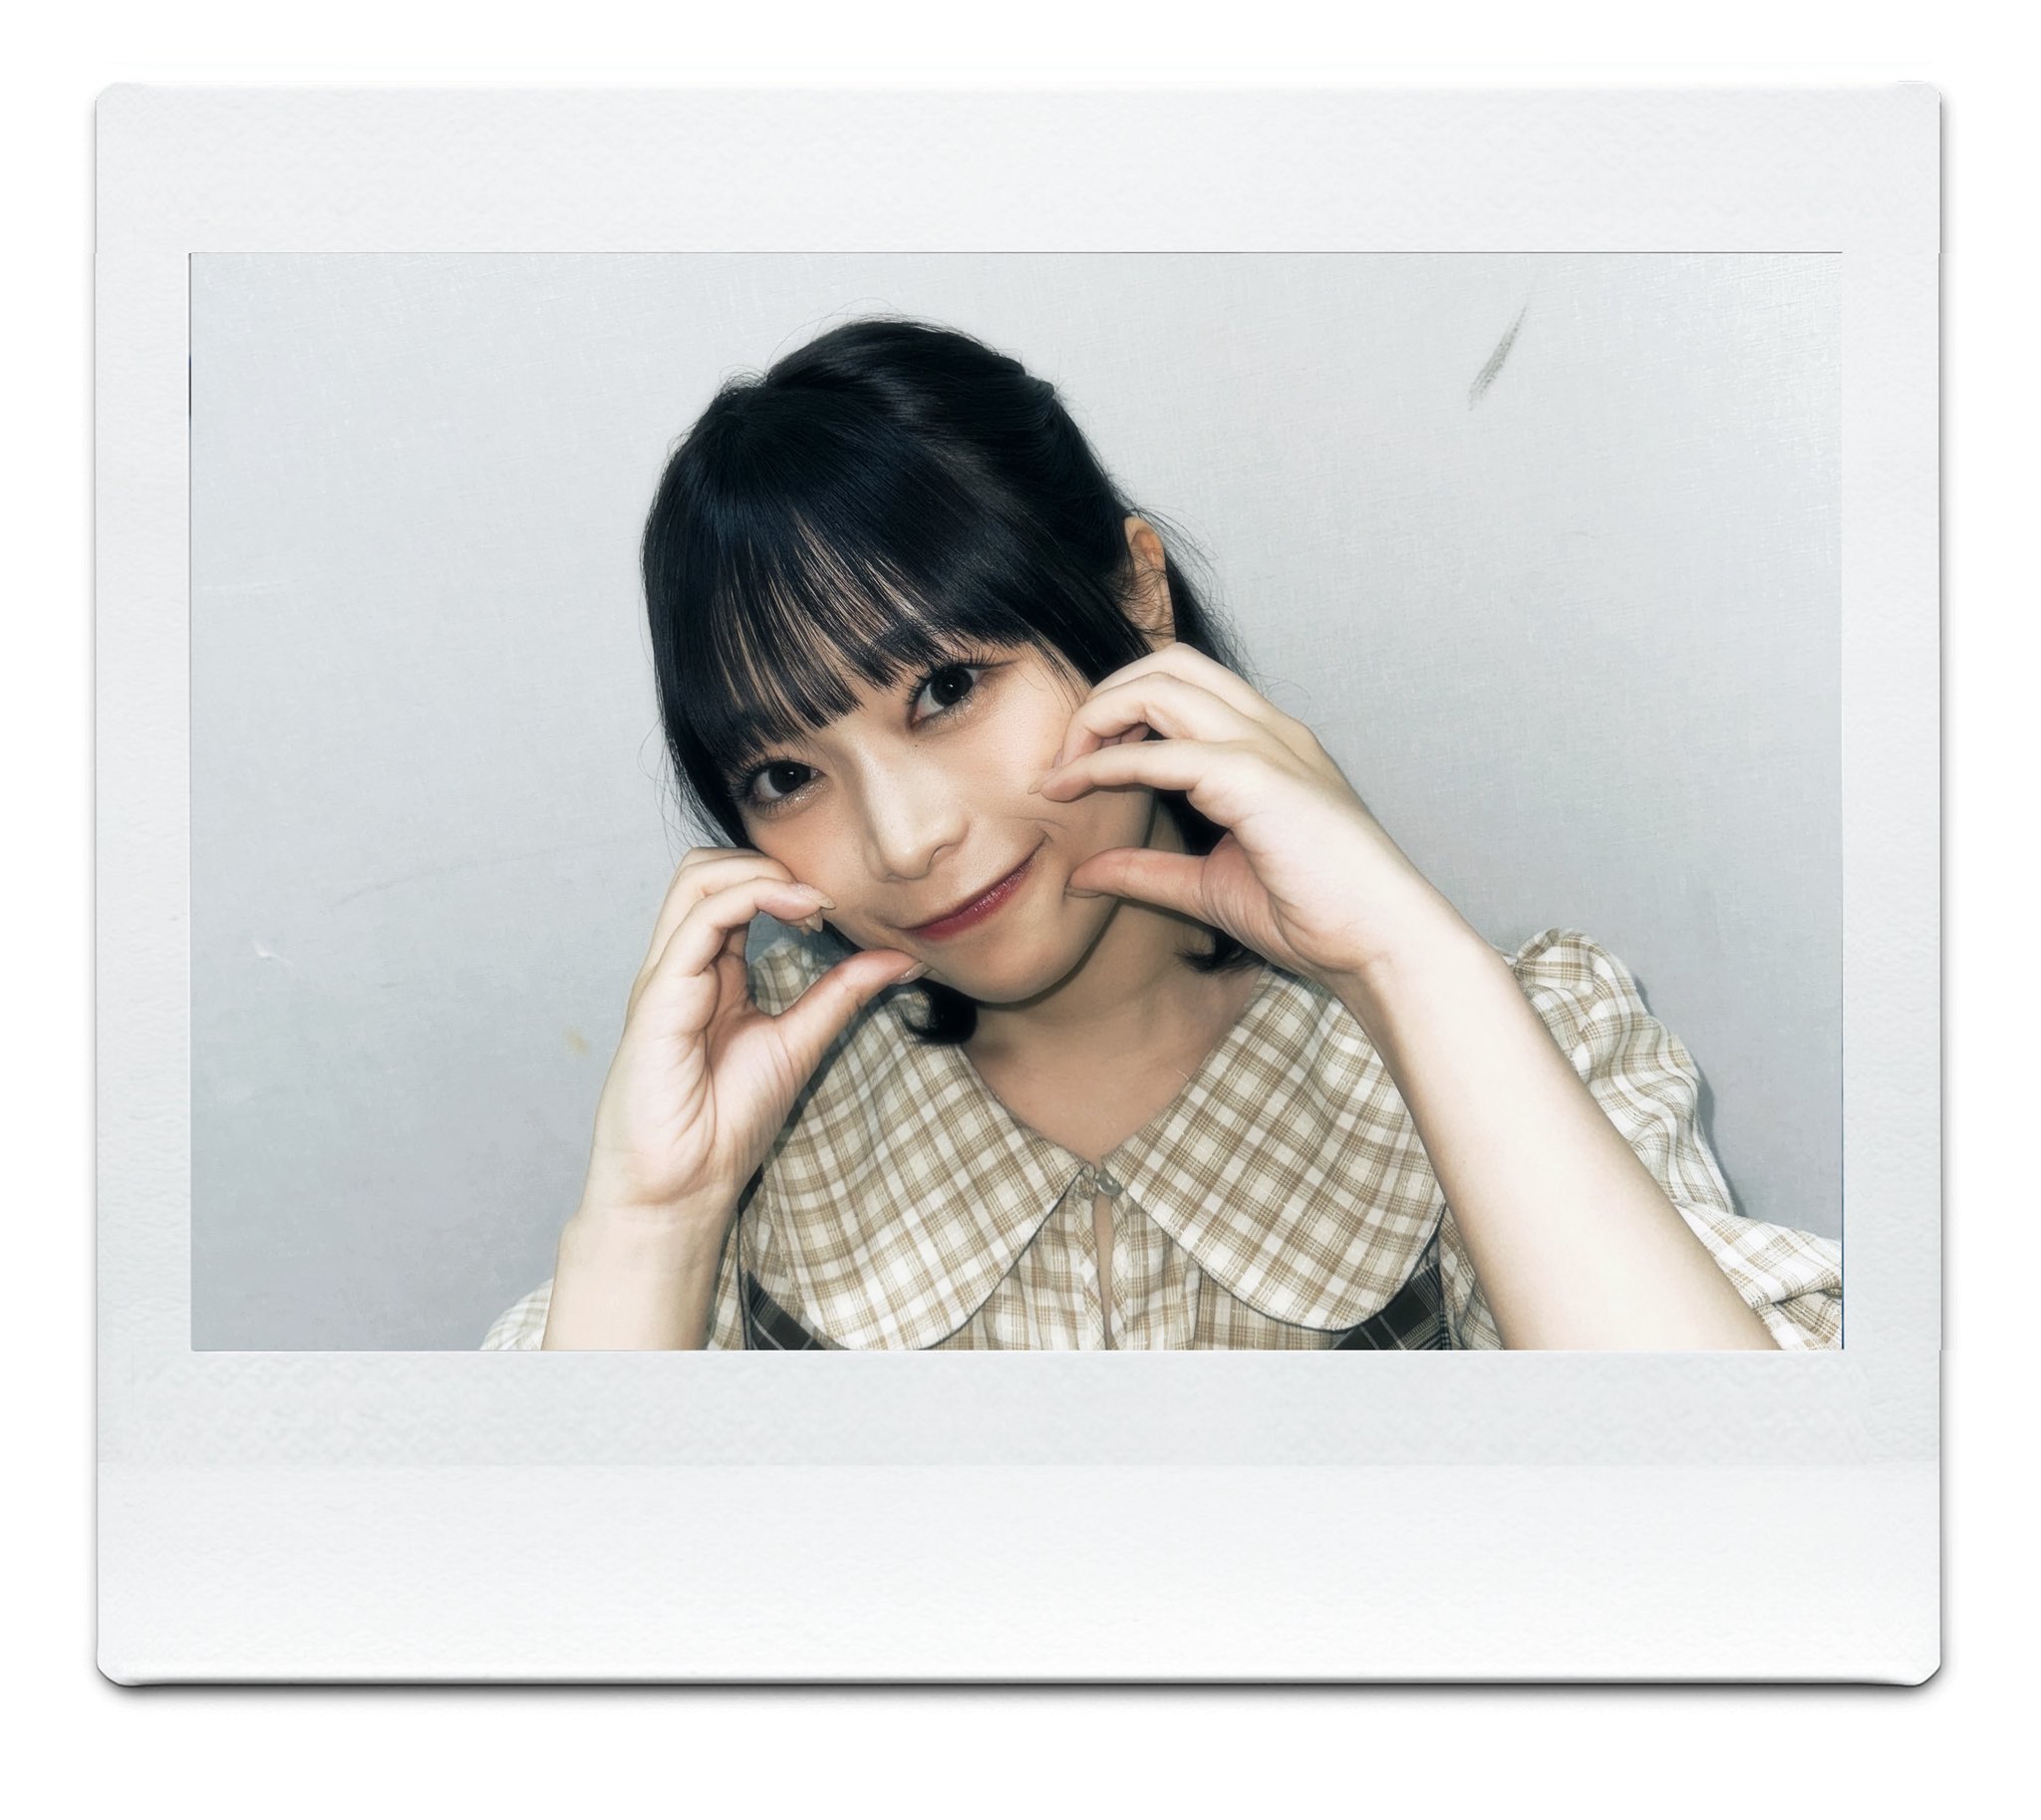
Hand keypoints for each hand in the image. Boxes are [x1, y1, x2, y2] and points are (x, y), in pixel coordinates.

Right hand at [578, 846, 923, 1226]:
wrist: (682, 1187)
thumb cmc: (725, 1125)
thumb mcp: (799, 1043)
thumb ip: (840, 995)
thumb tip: (899, 958)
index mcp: (708, 973)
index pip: (732, 890)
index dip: (784, 881)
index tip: (835, 908)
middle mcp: (681, 966)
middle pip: (706, 869)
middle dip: (767, 860)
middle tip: (823, 897)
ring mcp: (665, 977)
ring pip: (697, 878)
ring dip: (762, 870)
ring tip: (813, 900)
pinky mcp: (659, 997)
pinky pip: (698, 921)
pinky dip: (752, 897)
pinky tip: (798, 912)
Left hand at [1035, 643, 1469, 990]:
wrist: (1380, 946)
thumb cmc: (1313, 918)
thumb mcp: (1207, 888)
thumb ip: (1147, 871)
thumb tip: (1082, 871)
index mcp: (1266, 745)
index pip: (1183, 683)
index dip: (1120, 710)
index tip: (1076, 767)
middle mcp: (1268, 730)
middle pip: (1167, 663)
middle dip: (1102, 698)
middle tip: (1063, 760)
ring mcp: (1267, 747)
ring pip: (1162, 685)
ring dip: (1097, 719)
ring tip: (1062, 771)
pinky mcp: (1258, 779)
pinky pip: (1165, 752)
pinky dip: (1111, 764)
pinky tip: (1078, 789)